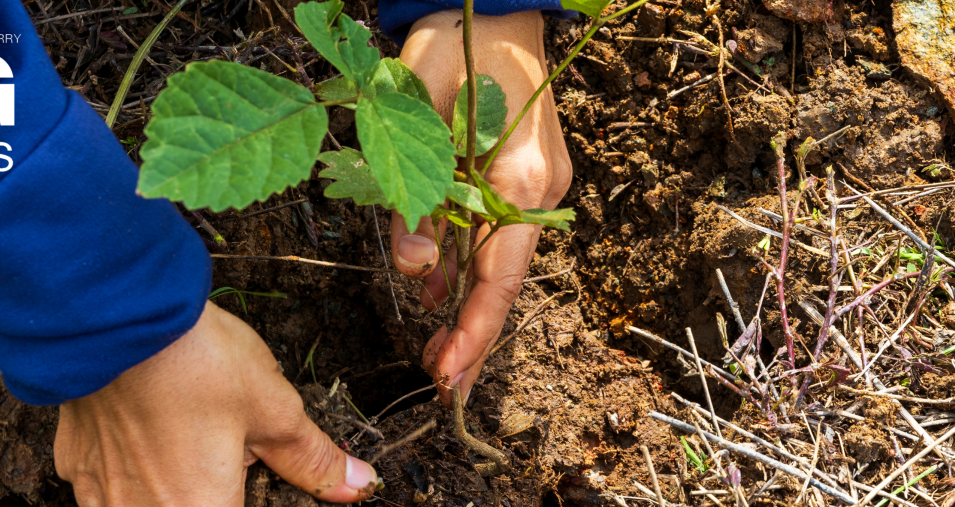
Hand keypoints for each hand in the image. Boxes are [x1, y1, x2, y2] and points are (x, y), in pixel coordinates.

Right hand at [55, 302, 378, 504]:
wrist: (111, 310)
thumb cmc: (194, 359)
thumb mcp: (272, 407)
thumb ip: (312, 459)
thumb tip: (357, 485)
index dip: (245, 495)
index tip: (245, 472)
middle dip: (213, 488)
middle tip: (221, 446)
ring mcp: (99, 494)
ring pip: (144, 504)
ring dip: (169, 484)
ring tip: (183, 435)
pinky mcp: (72, 464)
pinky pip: (106, 485)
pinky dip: (130, 469)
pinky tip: (145, 428)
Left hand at [392, 10, 572, 402]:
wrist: (496, 4)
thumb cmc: (454, 44)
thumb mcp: (416, 114)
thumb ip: (413, 197)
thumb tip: (416, 271)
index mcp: (522, 178)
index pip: (498, 276)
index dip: (473, 333)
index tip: (448, 377)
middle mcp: (541, 190)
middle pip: (505, 280)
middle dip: (473, 335)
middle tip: (439, 384)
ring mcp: (538, 185)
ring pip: (498, 260)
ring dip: (467, 303)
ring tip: (434, 352)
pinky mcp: (525, 177)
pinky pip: (494, 232)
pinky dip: (468, 265)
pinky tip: (438, 293)